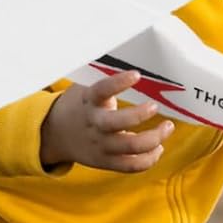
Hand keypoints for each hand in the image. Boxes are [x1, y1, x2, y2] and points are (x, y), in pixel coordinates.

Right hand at [40, 71, 174, 172]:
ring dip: (154, 138)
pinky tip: (158, 147)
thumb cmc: (80, 106)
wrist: (54, 134)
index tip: (136, 74)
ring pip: (130, 147)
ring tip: (168, 127)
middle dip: (140, 115)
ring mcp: (101, 145)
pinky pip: (131, 165)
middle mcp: (94, 124)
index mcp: (88, 102)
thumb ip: (105, 81)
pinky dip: (150, 159)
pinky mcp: (106, 161)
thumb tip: (132, 57)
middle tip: (155, 106)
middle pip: (117, 124)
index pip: (102, 90)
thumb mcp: (84, 89)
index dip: (118, 83)